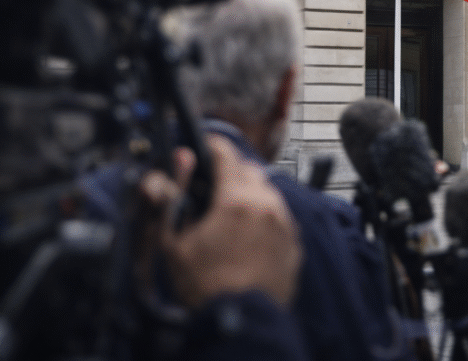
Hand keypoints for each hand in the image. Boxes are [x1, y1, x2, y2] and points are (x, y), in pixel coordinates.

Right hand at [141, 135, 302, 307]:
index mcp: (236, 201)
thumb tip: (179, 161)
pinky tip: (249, 236)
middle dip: (233, 172)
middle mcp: (266, 206)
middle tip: (215, 187)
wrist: (241, 321)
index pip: (227, 156)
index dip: (213, 146)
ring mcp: (284, 224)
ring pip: (269, 193)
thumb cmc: (205, 286)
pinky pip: (281, 217)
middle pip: (251, 171)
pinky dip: (266, 217)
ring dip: (252, 195)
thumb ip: (173, 196)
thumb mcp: (174, 241)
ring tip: (232, 215)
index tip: (207, 146)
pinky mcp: (294, 243)